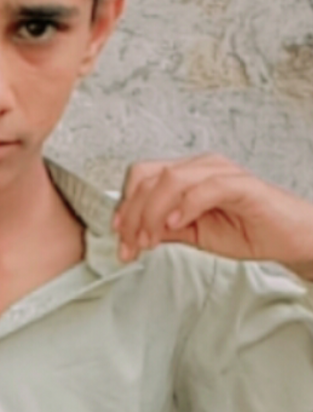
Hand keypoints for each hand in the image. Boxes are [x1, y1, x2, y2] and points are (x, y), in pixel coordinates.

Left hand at [112, 153, 312, 268]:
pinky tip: (177, 224)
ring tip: (150, 239)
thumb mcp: (194, 234)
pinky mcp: (242, 185)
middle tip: (131, 244)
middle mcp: (200, 167)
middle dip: (132, 213)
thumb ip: (164, 229)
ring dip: (152, 212)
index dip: (125, 206)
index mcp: (186, 174)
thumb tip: (133, 232)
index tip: (120, 237)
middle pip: (148, 177)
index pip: (141, 178)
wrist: (290, 238)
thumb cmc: (247, 230)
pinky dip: (185, 205)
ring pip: (170, 179)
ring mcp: (220, 172)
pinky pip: (207, 187)